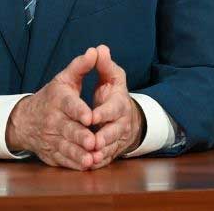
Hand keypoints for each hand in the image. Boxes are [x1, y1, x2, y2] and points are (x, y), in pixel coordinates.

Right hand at [6, 47, 98, 169]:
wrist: (25, 120)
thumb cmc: (52, 97)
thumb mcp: (64, 79)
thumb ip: (81, 66)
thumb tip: (96, 51)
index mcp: (59, 100)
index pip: (69, 105)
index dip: (79, 111)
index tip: (90, 116)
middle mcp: (53, 120)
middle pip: (68, 129)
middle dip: (80, 136)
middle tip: (93, 141)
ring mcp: (51, 138)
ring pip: (66, 147)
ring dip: (78, 153)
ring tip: (91, 158)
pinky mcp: (51, 152)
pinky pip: (63, 159)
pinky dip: (73, 163)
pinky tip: (85, 166)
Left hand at [87, 44, 143, 168]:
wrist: (124, 116)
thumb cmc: (114, 94)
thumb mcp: (112, 77)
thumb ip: (104, 65)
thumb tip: (99, 48)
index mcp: (120, 103)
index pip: (113, 108)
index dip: (102, 113)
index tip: (90, 117)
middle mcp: (121, 122)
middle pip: (114, 131)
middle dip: (103, 137)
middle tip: (91, 142)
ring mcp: (117, 138)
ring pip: (110, 148)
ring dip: (101, 153)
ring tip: (90, 157)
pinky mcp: (112, 150)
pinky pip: (106, 158)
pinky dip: (98, 162)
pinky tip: (89, 165)